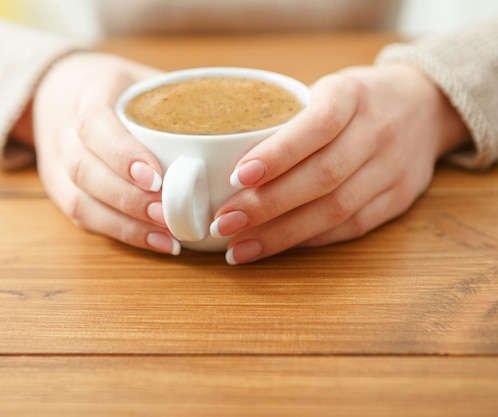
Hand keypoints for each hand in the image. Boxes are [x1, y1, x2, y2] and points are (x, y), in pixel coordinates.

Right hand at [17, 53, 180, 254]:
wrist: (55, 91)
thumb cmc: (115, 87)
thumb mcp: (142, 77)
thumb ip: (179, 97)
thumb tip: (237, 123)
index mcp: (88, 92)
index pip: (95, 123)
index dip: (122, 154)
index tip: (157, 177)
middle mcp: (64, 130)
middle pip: (85, 170)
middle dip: (130, 198)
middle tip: (170, 213)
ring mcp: (55, 163)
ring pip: (80, 200)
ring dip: (126, 223)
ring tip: (168, 234)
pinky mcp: (59, 189)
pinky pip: (83, 217)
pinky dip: (121, 233)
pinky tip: (156, 241)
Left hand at [210, 63, 470, 263]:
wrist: (424, 108)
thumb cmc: (354, 100)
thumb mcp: (324, 89)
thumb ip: (284, 117)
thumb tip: (218, 155)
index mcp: (352, 94)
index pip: (317, 125)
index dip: (277, 154)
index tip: (235, 177)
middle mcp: (377, 131)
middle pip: (323, 176)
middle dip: (267, 205)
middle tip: (223, 222)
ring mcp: (392, 168)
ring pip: (336, 209)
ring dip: (282, 234)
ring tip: (239, 247)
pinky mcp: (398, 199)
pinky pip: (350, 227)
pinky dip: (308, 239)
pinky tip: (274, 246)